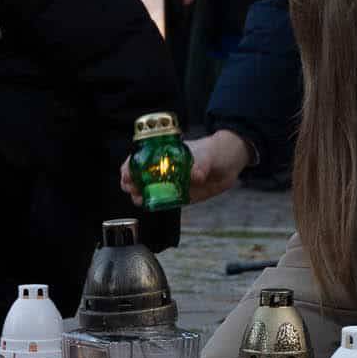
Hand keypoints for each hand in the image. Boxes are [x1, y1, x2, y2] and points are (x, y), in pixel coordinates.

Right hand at [121, 129, 249, 205]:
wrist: (229, 163)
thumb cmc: (213, 151)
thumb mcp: (207, 155)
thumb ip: (201, 165)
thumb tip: (196, 175)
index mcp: (164, 154)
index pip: (138, 159)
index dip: (129, 166)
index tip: (127, 174)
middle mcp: (164, 169)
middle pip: (138, 176)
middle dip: (130, 184)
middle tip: (132, 189)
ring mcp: (171, 183)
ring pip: (147, 191)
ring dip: (139, 196)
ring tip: (140, 200)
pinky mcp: (180, 196)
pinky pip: (163, 202)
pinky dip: (155, 205)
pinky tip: (151, 206)